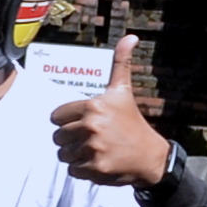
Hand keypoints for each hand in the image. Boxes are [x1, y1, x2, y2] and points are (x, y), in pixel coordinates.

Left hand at [52, 34, 170, 187]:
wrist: (151, 156)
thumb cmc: (132, 122)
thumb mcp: (123, 91)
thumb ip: (120, 63)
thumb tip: (130, 37)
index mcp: (93, 106)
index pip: (56, 117)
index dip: (68, 121)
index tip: (84, 123)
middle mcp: (91, 126)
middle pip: (58, 137)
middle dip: (71, 139)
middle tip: (91, 139)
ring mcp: (93, 148)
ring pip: (63, 154)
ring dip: (75, 155)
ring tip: (95, 150)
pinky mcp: (95, 168)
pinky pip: (72, 170)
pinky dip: (82, 169)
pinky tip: (98, 162)